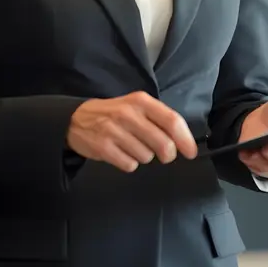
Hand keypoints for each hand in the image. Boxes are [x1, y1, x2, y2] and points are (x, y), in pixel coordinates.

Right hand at [67, 91, 197, 172]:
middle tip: (163, 155)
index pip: (172, 121)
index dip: (186, 140)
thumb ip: (158, 118)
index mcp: (140, 101)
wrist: (76, 119)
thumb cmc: (114, 114)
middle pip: (163, 144)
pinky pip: (129, 165)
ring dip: (143, 156)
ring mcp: (114, 130)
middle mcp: (128, 113)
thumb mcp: (135, 106)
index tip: (191, 153)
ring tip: (131, 146)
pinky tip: (120, 153)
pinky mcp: (103, 147)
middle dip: (167, 154)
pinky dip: (128, 163)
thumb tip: (183, 142)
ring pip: (146, 157)